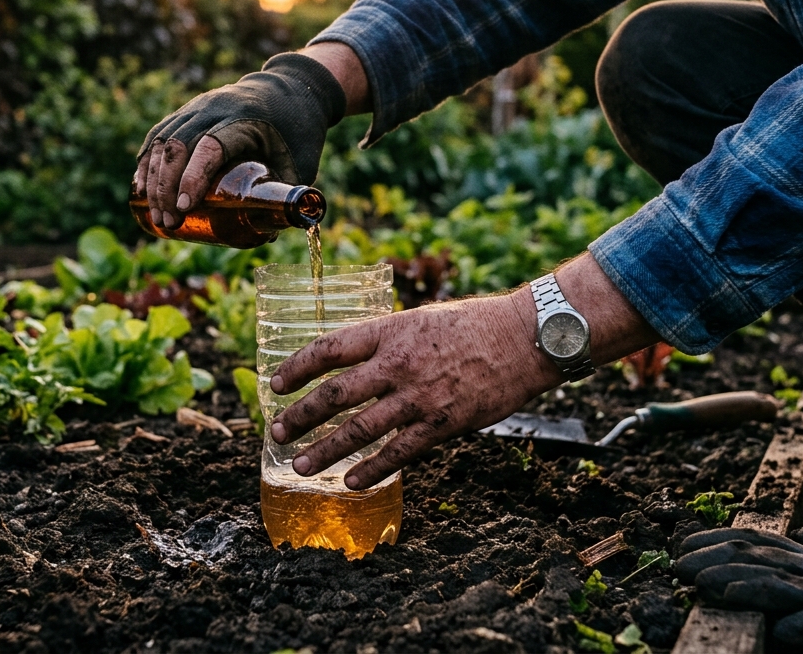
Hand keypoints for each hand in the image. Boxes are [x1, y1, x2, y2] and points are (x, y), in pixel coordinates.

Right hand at [134, 51, 344, 228]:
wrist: (292, 87)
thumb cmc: (298, 130)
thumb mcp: (302, 163)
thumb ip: (286, 197)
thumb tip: (268, 236)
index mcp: (244, 119)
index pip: (209, 146)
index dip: (192, 176)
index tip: (185, 207)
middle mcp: (214, 108)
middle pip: (176, 146)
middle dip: (166, 188)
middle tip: (170, 223)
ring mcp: (197, 108)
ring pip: (162, 141)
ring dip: (153, 181)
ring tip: (157, 217)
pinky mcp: (188, 112)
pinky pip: (159, 136)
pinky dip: (147, 163)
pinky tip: (142, 190)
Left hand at [268, 252, 658, 490]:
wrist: (526, 338)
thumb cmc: (475, 324)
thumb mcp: (421, 319)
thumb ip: (387, 341)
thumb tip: (352, 363)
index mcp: (390, 331)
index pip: (329, 349)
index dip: (297, 368)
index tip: (276, 383)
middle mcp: (398, 364)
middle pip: (336, 395)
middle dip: (301, 416)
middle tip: (277, 433)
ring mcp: (419, 397)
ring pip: (360, 430)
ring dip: (326, 451)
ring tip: (301, 467)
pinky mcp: (442, 424)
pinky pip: (398, 453)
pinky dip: (372, 470)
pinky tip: (352, 482)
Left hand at [677, 526, 802, 650]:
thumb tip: (801, 531)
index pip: (758, 541)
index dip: (717, 541)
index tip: (682, 546)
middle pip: (762, 560)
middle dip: (716, 563)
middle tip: (678, 568)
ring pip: (789, 587)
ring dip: (749, 588)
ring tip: (714, 590)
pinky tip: (781, 632)